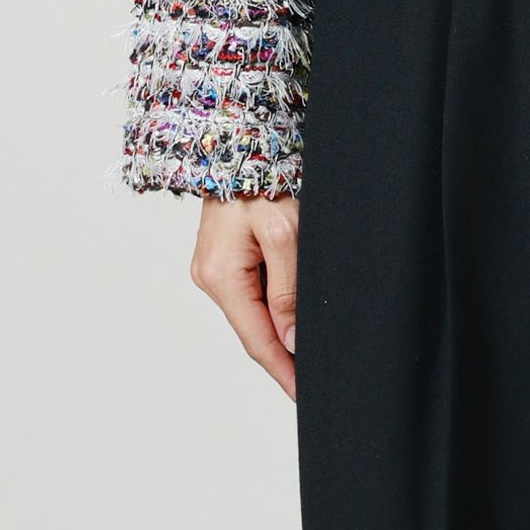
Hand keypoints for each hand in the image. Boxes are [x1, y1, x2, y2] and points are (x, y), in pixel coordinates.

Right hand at [190, 196, 298, 398]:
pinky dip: (275, 302)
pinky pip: (254, 288)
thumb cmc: (261, 176)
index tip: (307, 394)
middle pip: (254, 328)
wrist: (238, 135)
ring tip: (314, 348)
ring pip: (255, 309)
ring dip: (282, 327)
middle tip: (318, 376)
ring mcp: (216, 265)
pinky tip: (297, 310)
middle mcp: (211, 276)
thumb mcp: (284, 233)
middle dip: (285, 353)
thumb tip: (292, 340)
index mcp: (221, 276)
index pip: (257, 339)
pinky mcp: (227, 253)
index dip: (284, 369)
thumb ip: (288, 289)